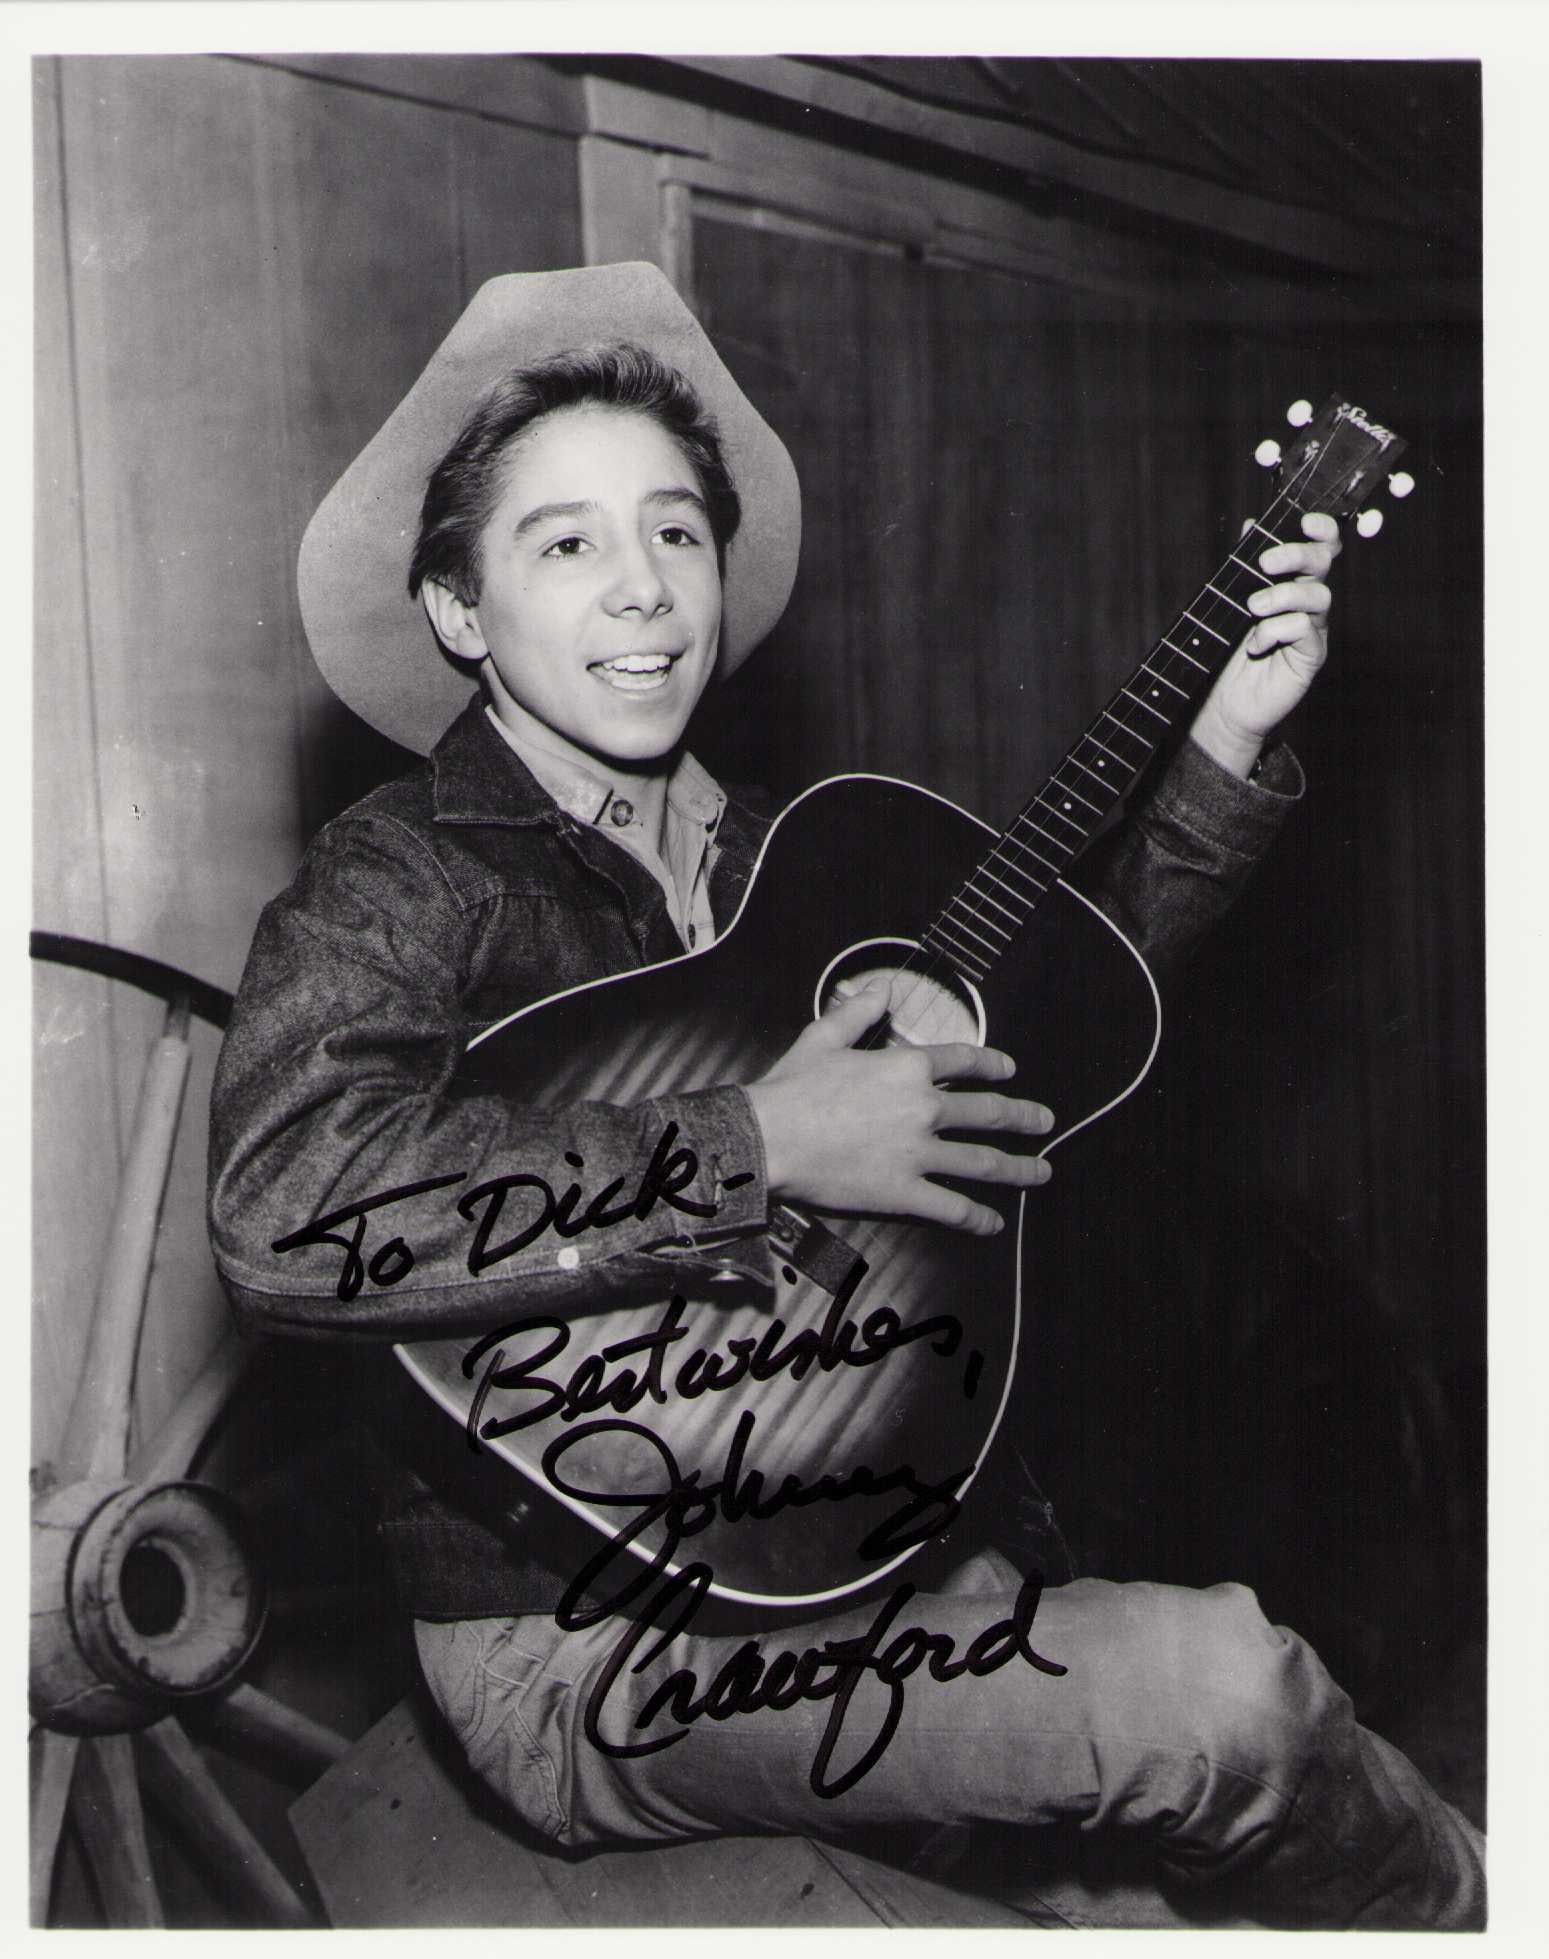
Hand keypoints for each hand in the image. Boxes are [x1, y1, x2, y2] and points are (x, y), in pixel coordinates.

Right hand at [744, 978, 1054, 1235]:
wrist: (768, 1139)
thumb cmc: (791, 1089)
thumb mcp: (823, 1037)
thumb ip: (859, 1011)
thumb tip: (881, 987)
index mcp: (906, 1067)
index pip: (964, 1062)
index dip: (993, 1064)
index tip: (1010, 1071)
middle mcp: (923, 1109)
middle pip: (989, 1113)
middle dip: (1025, 1118)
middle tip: (1045, 1122)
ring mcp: (918, 1154)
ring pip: (984, 1163)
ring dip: (1020, 1168)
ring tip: (1041, 1172)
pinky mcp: (904, 1194)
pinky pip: (953, 1208)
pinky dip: (978, 1218)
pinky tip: (993, 1222)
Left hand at [1190, 511, 1341, 777]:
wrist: (1226, 702)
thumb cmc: (1229, 651)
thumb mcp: (1230, 603)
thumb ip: (1243, 566)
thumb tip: (1251, 525)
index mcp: (1293, 583)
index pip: (1321, 548)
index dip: (1322, 530)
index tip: (1306, 522)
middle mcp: (1308, 603)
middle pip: (1324, 564)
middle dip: (1297, 555)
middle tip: (1266, 564)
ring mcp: (1313, 629)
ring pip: (1318, 597)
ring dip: (1283, 596)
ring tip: (1253, 609)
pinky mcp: (1310, 656)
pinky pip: (1305, 630)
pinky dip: (1275, 630)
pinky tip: (1254, 643)